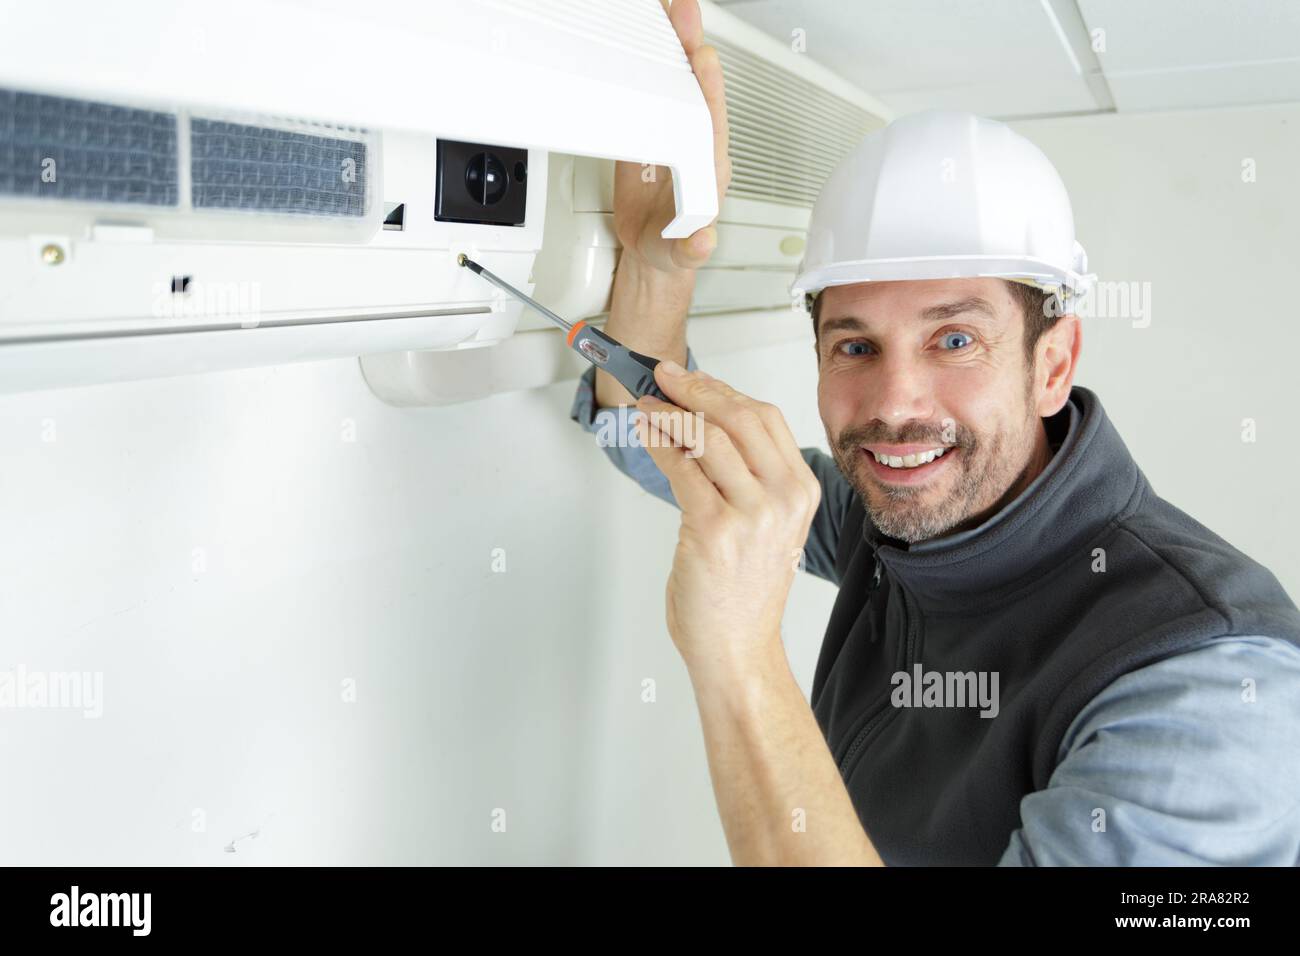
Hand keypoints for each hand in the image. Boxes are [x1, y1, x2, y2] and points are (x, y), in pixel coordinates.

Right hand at [613, 0, 731, 274]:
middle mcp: (692, 141)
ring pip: (672, 83)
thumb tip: (704, 243)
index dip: (707, 89)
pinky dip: (642, 65)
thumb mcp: (683, 254)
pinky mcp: (644, 133)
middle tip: (681, 11)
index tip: (702, 60)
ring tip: (661, 9)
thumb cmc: (675, 247)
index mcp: (708, 163)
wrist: (652, 250)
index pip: (711, 119)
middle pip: (694, 87)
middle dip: (690, 47)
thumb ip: (693, 250)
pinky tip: (635, 39)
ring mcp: (668, 133)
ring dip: (668, 46)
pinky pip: (646, 94)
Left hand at [634, 362, 820, 675]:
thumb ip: (744, 478)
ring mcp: (750, 513)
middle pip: (738, 417)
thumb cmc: (743, 592)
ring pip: (708, 437)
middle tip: (664, 377)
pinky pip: (681, 468)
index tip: (692, 378)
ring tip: (647, 405)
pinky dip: (657, 442)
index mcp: (801, 491)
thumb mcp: (764, 526)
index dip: (723, 390)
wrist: (737, 647)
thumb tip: (698, 425)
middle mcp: (782, 498)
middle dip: (695, 388)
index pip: (764, 418)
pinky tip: (645, 433)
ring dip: (669, 412)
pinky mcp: (713, 529)